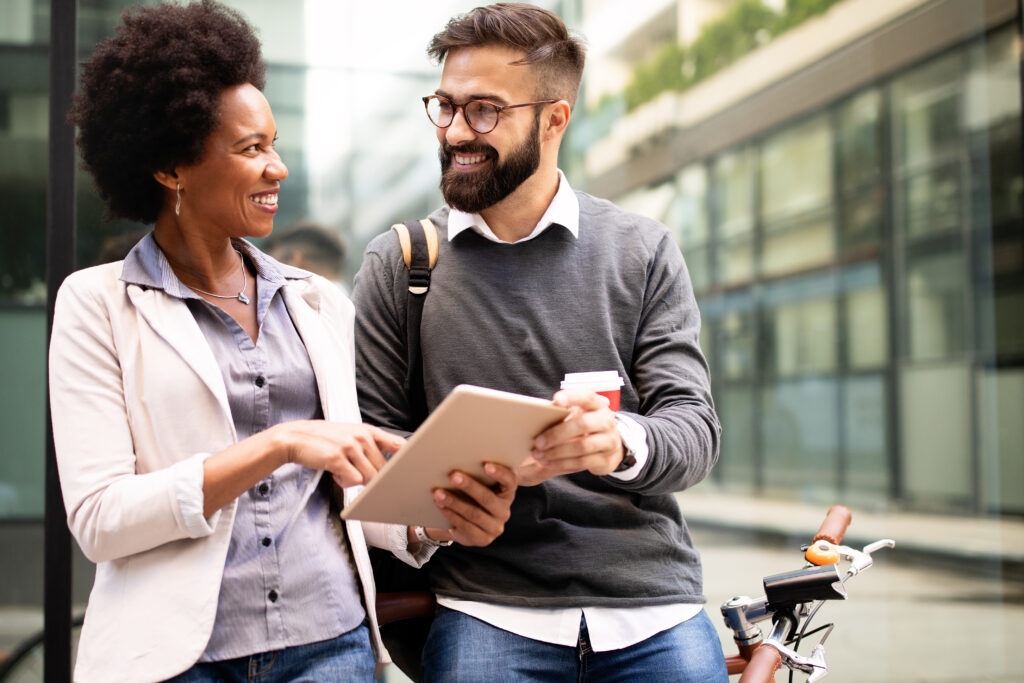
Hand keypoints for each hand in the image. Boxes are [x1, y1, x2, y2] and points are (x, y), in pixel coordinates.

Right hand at [271, 421, 404, 487]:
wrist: (295, 437)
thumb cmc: (325, 439)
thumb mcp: (351, 435)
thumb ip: (370, 446)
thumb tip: (388, 468)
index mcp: (368, 431)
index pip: (398, 444)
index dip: (407, 459)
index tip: (413, 470)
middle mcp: (362, 437)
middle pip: (382, 470)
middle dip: (372, 478)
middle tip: (353, 472)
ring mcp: (350, 446)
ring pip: (369, 477)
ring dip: (355, 480)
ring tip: (342, 470)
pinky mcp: (337, 458)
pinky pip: (352, 480)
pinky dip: (344, 482)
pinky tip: (334, 472)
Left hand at [422, 463, 516, 546]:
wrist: (467, 523)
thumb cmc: (473, 497)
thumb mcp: (480, 486)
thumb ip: (478, 475)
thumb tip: (459, 456)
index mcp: (507, 493)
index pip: (510, 482)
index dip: (500, 473)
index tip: (486, 465)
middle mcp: (504, 511)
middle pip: (488, 498)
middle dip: (469, 486)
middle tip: (453, 476)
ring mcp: (495, 528)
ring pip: (474, 514)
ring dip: (454, 502)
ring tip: (439, 493)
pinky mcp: (482, 539)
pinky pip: (466, 527)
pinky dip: (452, 515)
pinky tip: (441, 507)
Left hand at [519, 390, 624, 484]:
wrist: (611, 448)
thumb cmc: (588, 426)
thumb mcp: (582, 415)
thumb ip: (566, 412)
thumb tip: (541, 413)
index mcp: (598, 405)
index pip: (587, 397)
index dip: (572, 397)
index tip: (556, 401)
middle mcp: (606, 421)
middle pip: (583, 424)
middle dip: (557, 434)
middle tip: (538, 442)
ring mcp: (609, 441)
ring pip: (581, 446)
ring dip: (557, 452)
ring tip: (539, 455)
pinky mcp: (605, 460)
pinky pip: (581, 462)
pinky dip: (562, 463)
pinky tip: (549, 463)